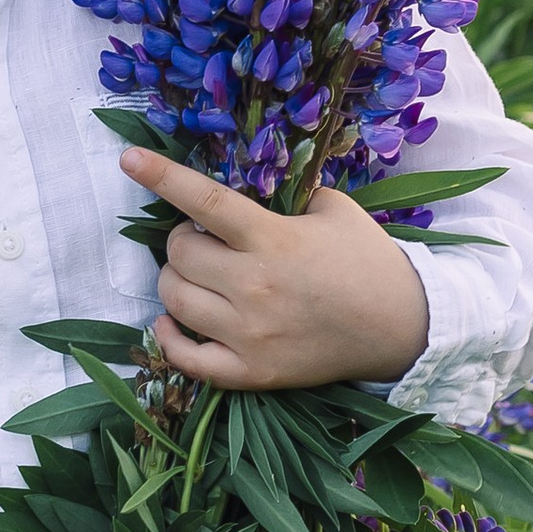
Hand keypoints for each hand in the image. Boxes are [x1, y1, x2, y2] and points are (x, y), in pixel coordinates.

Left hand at [119, 148, 429, 390]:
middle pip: (179, 253)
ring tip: (200, 275)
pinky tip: (173, 321)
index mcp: (275, 240)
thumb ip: (285, 193)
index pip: (205, 202)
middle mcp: (255, 287)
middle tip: (206, 240)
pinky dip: (168, 337)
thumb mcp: (333, 209)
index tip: (129, 159)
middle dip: (183, 239)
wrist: (403, 328)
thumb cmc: (367, 261)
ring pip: (174, 299)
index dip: (162, 177)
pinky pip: (185, 358)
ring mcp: (250, 335)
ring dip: (176, 280)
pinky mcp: (252, 372)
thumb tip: (242, 184)